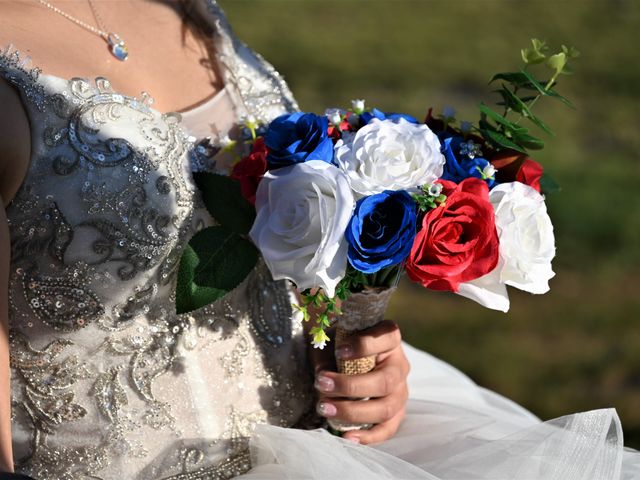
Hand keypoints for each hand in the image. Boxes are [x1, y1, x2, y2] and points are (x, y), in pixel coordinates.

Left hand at [309, 320, 409, 444]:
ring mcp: (400, 392)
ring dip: (353, 412)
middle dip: (350, 386)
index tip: (339, 351)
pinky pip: (387, 429)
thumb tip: (323, 377)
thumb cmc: (339, 347)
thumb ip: (327, 357)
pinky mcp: (396, 413)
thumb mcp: (331, 343)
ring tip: (325, 408)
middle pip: (385, 381)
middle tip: (322, 384)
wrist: (349, 361)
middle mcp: (400, 366)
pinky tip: (346, 437)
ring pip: (386, 408)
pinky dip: (368, 437)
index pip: (388, 337)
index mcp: (390, 340)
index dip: (365, 346)